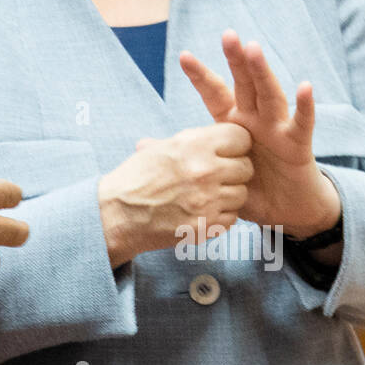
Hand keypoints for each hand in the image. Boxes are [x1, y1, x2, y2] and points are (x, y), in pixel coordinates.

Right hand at [99, 123, 252, 268]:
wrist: (118, 214)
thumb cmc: (136, 178)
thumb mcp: (161, 148)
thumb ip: (193, 142)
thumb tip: (216, 138)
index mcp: (194, 145)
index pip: (241, 138)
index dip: (234, 145)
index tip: (226, 152)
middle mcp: (205, 171)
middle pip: (246, 167)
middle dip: (234, 172)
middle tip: (216, 177)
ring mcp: (208, 200)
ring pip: (242, 194)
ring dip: (228, 196)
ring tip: (206, 196)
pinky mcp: (207, 226)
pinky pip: (232, 218)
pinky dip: (220, 216)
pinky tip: (201, 212)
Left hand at [178, 30, 341, 238]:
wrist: (286, 209)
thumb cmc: (249, 187)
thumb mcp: (212, 171)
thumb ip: (181, 155)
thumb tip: (140, 146)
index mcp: (231, 123)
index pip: (214, 93)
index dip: (200, 75)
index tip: (183, 55)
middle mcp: (254, 119)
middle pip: (244, 84)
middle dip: (235, 59)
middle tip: (227, 35)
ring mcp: (277, 128)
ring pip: (270, 95)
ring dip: (262, 72)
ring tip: (254, 49)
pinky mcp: (297, 144)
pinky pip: (302, 123)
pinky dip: (305, 106)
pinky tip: (305, 86)